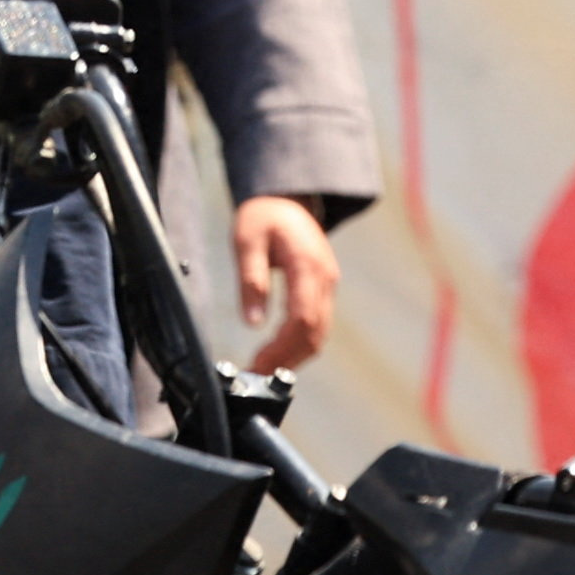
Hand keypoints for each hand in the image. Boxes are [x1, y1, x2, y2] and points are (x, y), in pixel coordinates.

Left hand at [232, 195, 337, 375]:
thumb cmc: (264, 216)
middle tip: (258, 374)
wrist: (287, 200)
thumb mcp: (246, 240)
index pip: (302, 316)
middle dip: (288, 358)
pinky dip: (301, 344)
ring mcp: (328, 285)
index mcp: (307, 264)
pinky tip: (279, 354)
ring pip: (319, 333)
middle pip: (314, 331)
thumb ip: (250, 279)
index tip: (259, 363)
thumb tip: (253, 323)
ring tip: (265, 370)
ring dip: (295, 356)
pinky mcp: (323, 290)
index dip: (282, 346)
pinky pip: (318, 324)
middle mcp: (324, 278)